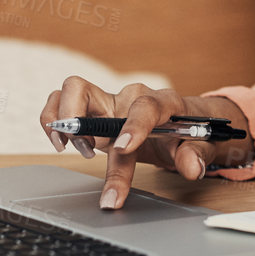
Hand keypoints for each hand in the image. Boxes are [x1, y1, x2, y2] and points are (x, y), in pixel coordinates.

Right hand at [40, 76, 254, 208]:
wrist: (182, 121)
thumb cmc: (189, 131)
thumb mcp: (201, 143)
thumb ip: (197, 154)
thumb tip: (192, 167)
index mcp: (161, 101)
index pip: (145, 106)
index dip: (133, 126)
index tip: (124, 148)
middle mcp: (129, 95)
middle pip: (85, 88)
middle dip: (75, 119)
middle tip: (87, 150)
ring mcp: (109, 101)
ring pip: (69, 90)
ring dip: (61, 120)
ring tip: (72, 148)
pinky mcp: (96, 112)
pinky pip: (62, 103)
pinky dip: (54, 121)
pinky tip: (64, 143)